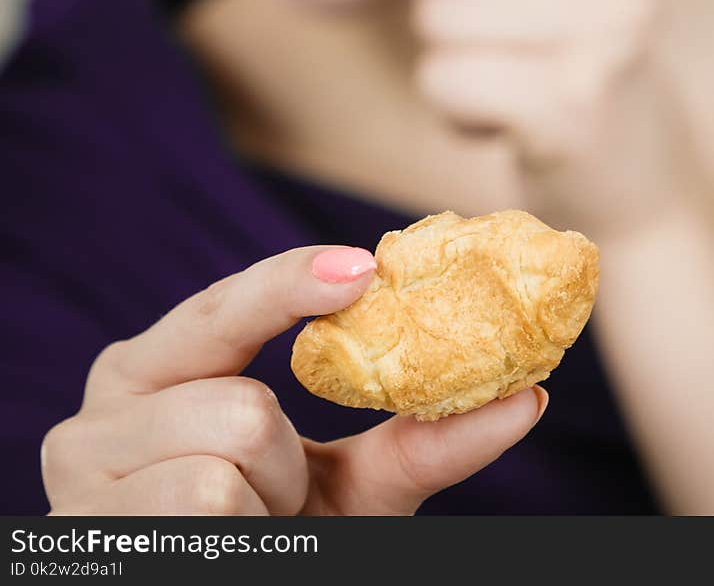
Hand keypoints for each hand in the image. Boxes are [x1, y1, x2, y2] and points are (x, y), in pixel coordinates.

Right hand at [42, 246, 546, 515]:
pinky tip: (214, 548)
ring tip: (240, 530)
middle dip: (285, 463)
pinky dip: (237, 541)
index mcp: (159, 365)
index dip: (290, 283)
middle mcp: (106, 403)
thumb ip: (420, 439)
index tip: (366, 269)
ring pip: (226, 463)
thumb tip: (527, 397)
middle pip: (241, 404)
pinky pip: (203, 508)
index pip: (225, 307)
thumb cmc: (275, 536)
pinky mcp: (87, 527)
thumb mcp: (347, 485)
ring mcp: (81, 468)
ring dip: (262, 512)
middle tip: (276, 498)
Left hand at [392, 0, 681, 238]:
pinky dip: (449, 100)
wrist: (627, 153)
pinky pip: (443, 78)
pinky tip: (500, 111)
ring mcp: (612, 34)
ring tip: (502, 62)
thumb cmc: (558, 28)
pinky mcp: (573, 110)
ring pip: (437, 13)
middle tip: (476, 7)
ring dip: (444, 45)